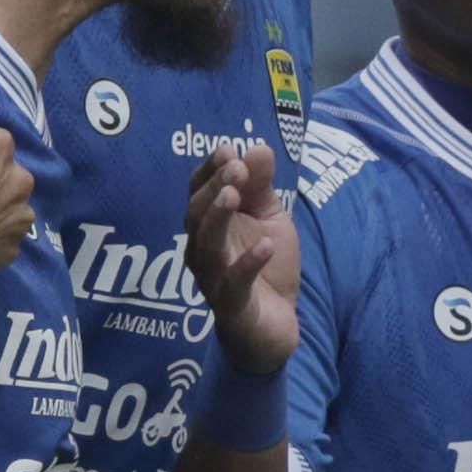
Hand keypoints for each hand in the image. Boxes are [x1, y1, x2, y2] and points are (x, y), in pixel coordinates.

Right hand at [185, 142, 299, 376]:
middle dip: (213, 188)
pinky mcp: (232, 305)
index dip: (210, 171)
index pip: (199, 192)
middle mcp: (202, 249)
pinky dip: (249, 263)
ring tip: (235, 195)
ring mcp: (213, 278)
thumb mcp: (270, 218)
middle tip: (234, 168)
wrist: (275, 324)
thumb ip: (262, 186)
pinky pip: (234, 284)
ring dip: (218, 218)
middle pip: (197, 215)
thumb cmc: (266, 266)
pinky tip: (266, 245)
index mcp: (209, 224)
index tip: (228, 150)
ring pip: (206, 247)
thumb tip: (257, 147)